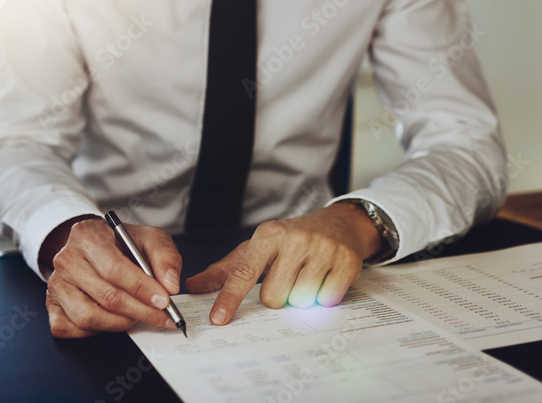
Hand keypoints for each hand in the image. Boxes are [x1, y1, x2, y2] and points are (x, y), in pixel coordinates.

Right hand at [43, 216, 182, 337]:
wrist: (94, 248)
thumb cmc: (121, 244)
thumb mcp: (149, 238)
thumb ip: (164, 257)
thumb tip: (170, 285)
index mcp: (86, 235)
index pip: (114, 268)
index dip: (141, 288)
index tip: (164, 300)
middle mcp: (65, 259)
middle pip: (105, 296)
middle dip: (140, 311)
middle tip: (161, 316)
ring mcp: (56, 285)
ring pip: (89, 317)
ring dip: (121, 323)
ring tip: (137, 315)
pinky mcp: (52, 307)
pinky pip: (73, 329)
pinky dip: (97, 331)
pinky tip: (112, 319)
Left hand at [184, 202, 382, 325]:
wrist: (339, 223)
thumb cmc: (293, 238)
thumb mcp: (258, 246)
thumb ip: (226, 269)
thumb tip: (195, 286)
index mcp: (269, 234)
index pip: (244, 271)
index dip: (230, 298)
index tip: (218, 318)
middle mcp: (295, 239)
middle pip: (274, 296)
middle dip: (278, 295)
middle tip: (287, 278)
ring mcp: (323, 249)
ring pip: (300, 301)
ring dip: (301, 297)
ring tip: (307, 276)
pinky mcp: (346, 262)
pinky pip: (327, 300)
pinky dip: (324, 297)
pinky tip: (324, 279)